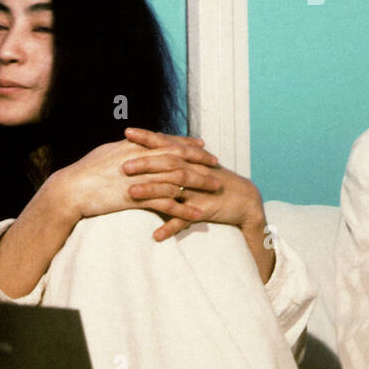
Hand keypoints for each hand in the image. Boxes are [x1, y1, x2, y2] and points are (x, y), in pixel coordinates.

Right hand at [40, 130, 221, 225]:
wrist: (70, 190)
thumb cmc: (85, 172)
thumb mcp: (107, 153)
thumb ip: (125, 149)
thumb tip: (134, 144)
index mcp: (135, 146)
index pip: (168, 143)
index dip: (187, 145)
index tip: (203, 146)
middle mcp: (141, 158)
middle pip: (179, 157)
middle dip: (200, 161)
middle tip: (217, 165)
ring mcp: (140, 177)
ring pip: (177, 178)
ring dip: (199, 183)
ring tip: (216, 188)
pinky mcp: (137, 197)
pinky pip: (166, 203)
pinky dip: (183, 208)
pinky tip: (197, 213)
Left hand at [123, 128, 265, 241]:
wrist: (245, 198)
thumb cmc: (215, 180)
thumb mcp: (197, 165)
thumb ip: (177, 156)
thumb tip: (154, 144)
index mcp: (189, 160)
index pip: (165, 144)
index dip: (147, 138)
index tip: (126, 132)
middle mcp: (193, 172)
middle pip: (167, 164)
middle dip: (145, 163)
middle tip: (123, 164)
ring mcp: (198, 191)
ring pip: (173, 189)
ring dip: (152, 191)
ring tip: (132, 193)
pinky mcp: (204, 210)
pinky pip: (186, 220)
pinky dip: (171, 227)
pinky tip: (156, 235)